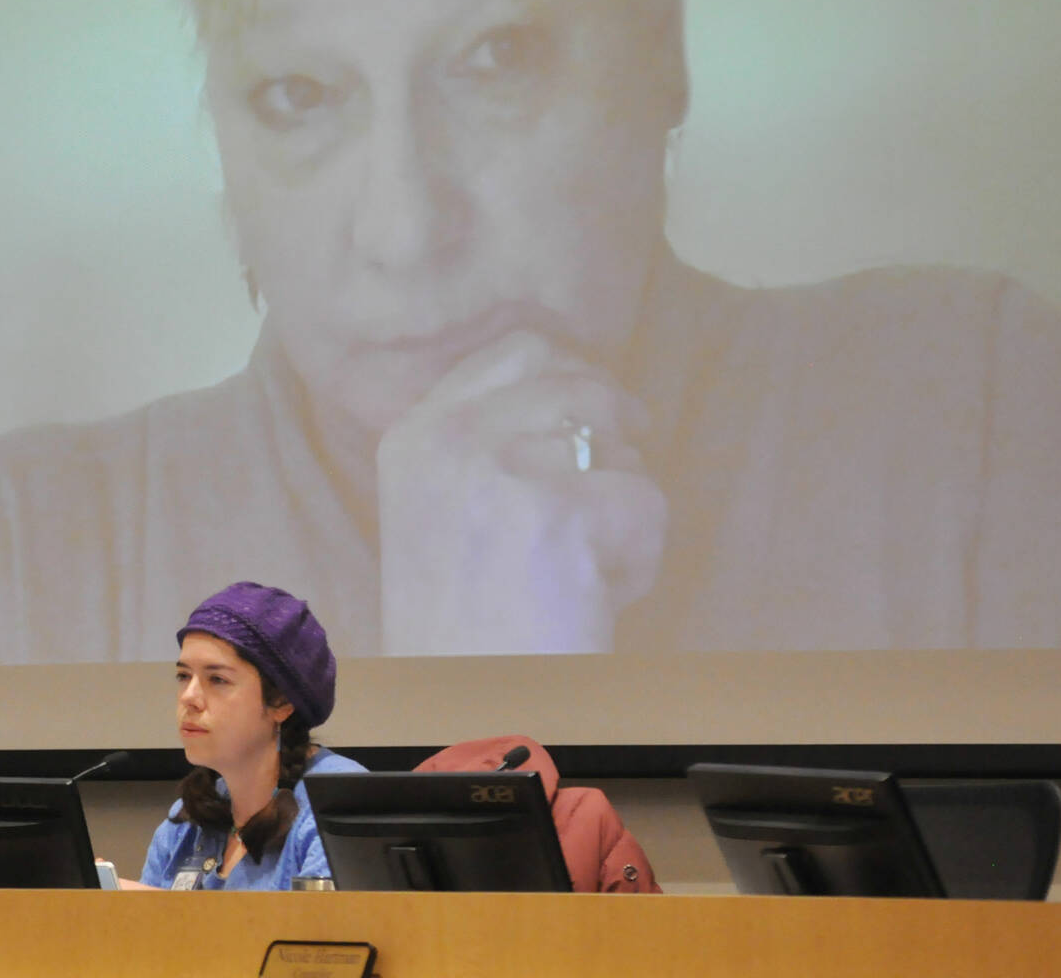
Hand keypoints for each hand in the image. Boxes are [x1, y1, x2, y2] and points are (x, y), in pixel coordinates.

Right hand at [376, 328, 666, 653]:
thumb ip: (481, 445)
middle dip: (616, 422)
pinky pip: (646, 504)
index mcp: (415, 435)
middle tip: (624, 470)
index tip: (595, 412)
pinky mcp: (560, 516)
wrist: (467, 709)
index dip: (573, 373)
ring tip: (587, 566)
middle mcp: (450, 439)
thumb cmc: (462, 625)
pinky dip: (638, 558)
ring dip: (622, 505)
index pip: (516, 350)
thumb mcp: (436, 512)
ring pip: (620, 446)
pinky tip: (597, 597)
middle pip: (578, 382)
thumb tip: (575, 392)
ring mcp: (501, 471)